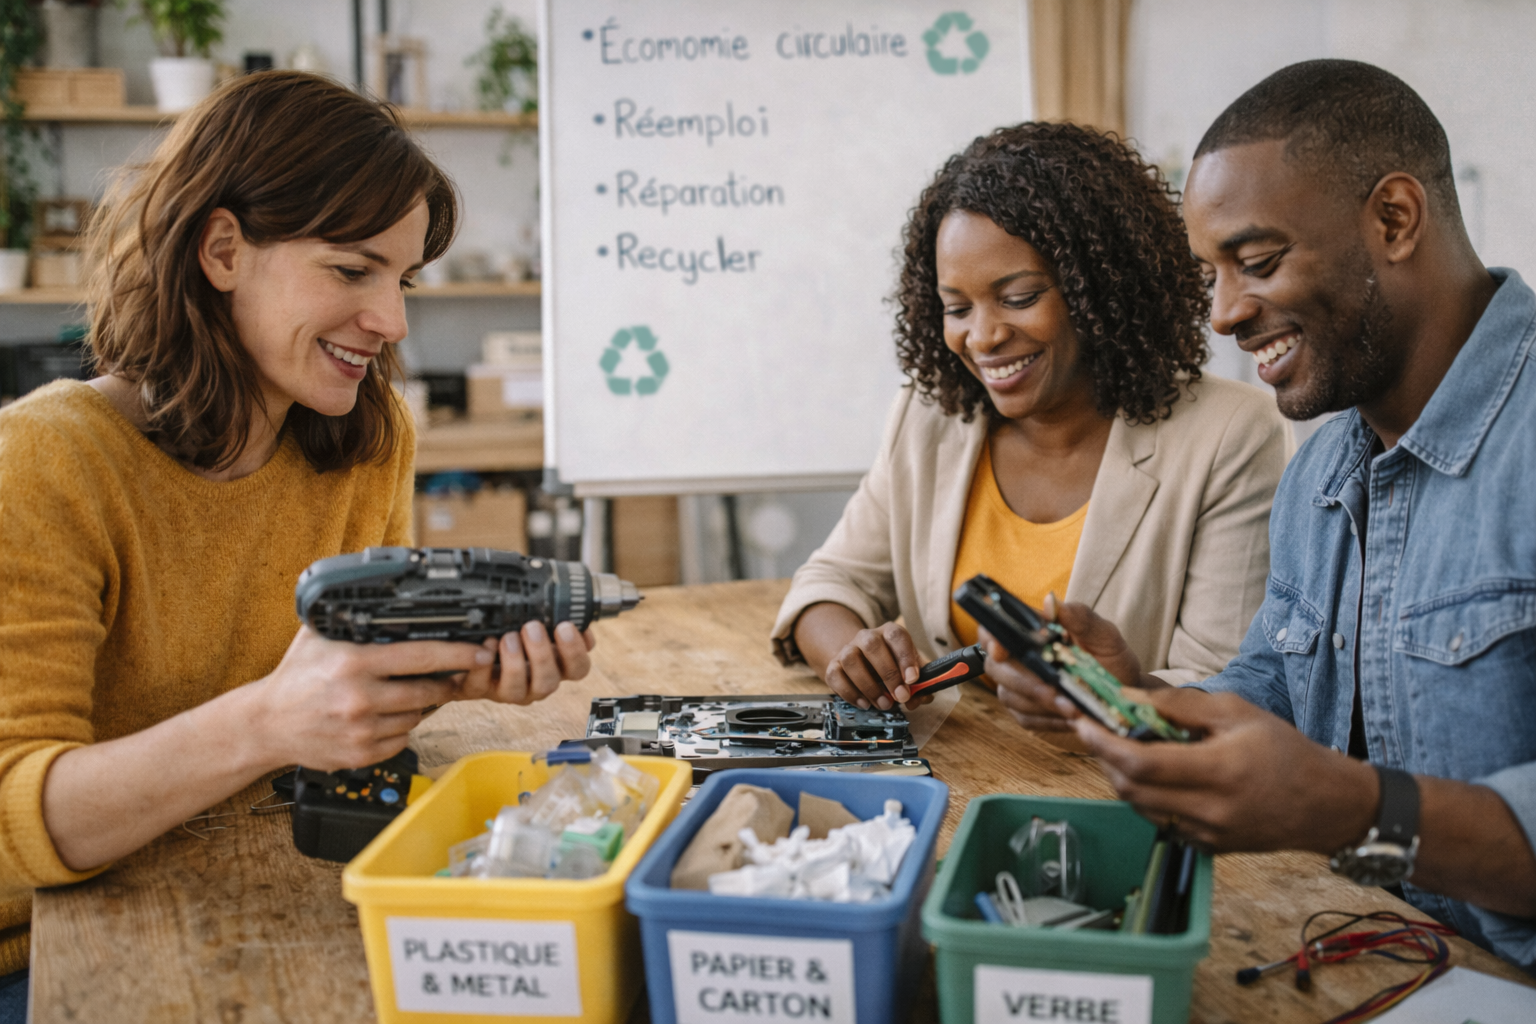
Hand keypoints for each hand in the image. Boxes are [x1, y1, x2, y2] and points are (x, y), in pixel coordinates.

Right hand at [252, 626, 483, 770]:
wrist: (265, 724)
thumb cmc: (296, 676)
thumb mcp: (319, 635)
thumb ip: (355, 617)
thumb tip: (389, 594)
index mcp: (354, 663)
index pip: (423, 657)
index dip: (459, 654)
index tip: (479, 652)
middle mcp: (360, 698)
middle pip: (429, 692)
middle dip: (445, 683)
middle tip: (449, 676)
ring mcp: (361, 730)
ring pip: (417, 717)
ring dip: (419, 706)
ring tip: (399, 694)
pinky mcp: (361, 755)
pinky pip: (401, 739)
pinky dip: (399, 728)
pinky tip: (382, 716)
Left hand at [454, 621, 595, 704]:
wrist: (475, 652)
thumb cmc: (513, 635)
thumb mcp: (536, 625)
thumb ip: (553, 620)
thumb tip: (571, 614)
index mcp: (555, 666)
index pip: (578, 669)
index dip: (576, 651)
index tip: (565, 626)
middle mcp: (536, 683)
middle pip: (550, 682)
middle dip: (542, 655)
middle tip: (533, 627)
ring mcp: (509, 690)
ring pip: (518, 690)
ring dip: (515, 662)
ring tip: (509, 637)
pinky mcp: (481, 689)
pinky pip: (482, 683)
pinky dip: (483, 664)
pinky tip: (487, 643)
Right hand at [824, 622, 933, 710]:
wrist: (862, 662)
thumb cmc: (891, 666)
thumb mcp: (908, 670)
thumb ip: (919, 684)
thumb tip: (919, 698)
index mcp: (888, 632)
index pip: (896, 636)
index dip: (905, 656)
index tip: (913, 679)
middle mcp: (866, 637)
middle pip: (872, 645)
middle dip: (888, 673)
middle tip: (901, 696)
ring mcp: (847, 649)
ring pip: (851, 659)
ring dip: (869, 686)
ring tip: (884, 704)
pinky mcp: (833, 665)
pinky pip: (835, 675)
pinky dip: (850, 693)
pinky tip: (865, 703)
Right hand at [989, 594, 1148, 732]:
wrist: (1126, 697)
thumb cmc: (1112, 661)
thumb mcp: (1105, 636)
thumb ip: (1080, 618)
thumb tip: (1051, 602)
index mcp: (1033, 631)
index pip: (994, 628)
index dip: (990, 638)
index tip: (1001, 650)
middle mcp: (1019, 656)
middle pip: (997, 667)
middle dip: (1027, 683)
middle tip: (1058, 693)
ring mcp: (1019, 685)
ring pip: (1010, 696)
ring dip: (1041, 705)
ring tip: (1074, 709)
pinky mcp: (1026, 711)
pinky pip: (1024, 718)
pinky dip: (1048, 720)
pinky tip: (1070, 718)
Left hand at [1075, 686, 1376, 852]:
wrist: (1326, 805)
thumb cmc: (1285, 751)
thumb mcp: (1236, 712)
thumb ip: (1179, 706)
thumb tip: (1128, 699)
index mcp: (1219, 771)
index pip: (1142, 763)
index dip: (1104, 744)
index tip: (1082, 723)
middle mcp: (1209, 809)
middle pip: (1131, 788)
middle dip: (1103, 758)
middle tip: (1093, 731)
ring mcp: (1206, 834)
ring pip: (1139, 807)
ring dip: (1120, 777)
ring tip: (1118, 747)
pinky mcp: (1206, 847)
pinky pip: (1159, 821)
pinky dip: (1144, 796)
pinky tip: (1150, 773)